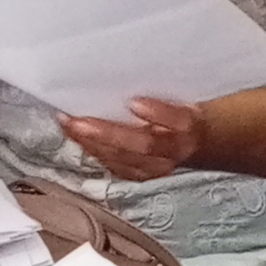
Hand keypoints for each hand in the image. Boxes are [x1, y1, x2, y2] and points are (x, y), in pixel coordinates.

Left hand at [55, 95, 207, 181]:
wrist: (197, 141)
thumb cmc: (185, 110)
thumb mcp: (184, 94)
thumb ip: (164, 92)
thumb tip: (137, 91)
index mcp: (188, 126)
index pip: (177, 121)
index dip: (157, 113)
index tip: (135, 102)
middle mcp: (173, 151)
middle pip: (140, 146)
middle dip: (105, 133)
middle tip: (76, 119)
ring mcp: (157, 167)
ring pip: (123, 159)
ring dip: (91, 143)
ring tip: (67, 124)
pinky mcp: (141, 175)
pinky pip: (115, 166)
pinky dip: (94, 151)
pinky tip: (77, 138)